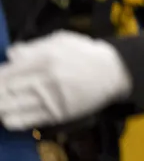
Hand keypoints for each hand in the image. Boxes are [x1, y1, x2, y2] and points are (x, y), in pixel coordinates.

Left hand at [0, 31, 132, 129]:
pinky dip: (12, 120)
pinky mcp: (58, 113)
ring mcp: (51, 98)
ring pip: (12, 106)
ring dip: (1, 106)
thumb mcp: (62, 40)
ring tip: (2, 105)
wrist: (115, 72)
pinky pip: (27, 120)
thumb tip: (10, 54)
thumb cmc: (86, 54)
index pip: (7, 72)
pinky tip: (7, 116)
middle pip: (5, 90)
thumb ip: (34, 46)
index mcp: (45, 58)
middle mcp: (46, 79)